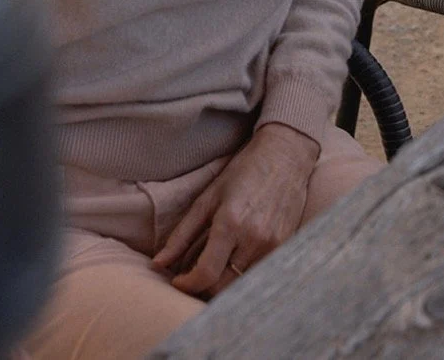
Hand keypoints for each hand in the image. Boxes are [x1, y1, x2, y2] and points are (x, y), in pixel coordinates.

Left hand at [151, 122, 319, 297]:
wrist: (285, 155)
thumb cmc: (243, 172)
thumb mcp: (208, 198)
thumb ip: (182, 234)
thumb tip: (158, 264)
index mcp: (230, 224)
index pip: (206, 275)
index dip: (187, 285)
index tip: (178, 281)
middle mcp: (254, 238)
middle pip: (223, 287)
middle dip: (202, 287)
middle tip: (193, 276)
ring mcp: (273, 244)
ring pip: (241, 284)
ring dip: (223, 283)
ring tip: (214, 266)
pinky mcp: (285, 246)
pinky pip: (258, 273)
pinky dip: (243, 274)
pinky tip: (235, 259)